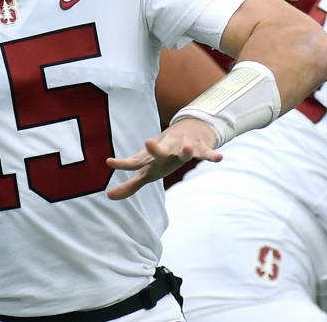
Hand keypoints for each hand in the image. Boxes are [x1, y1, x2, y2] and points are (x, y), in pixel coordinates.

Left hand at [106, 117, 221, 199]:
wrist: (189, 130)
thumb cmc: (162, 154)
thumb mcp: (147, 170)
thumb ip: (130, 185)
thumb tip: (108, 197)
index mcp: (152, 158)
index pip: (134, 161)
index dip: (122, 163)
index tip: (108, 162)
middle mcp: (166, 151)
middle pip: (160, 150)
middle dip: (155, 148)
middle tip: (148, 142)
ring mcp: (183, 148)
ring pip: (184, 150)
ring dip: (186, 151)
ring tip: (188, 150)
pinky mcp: (200, 148)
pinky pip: (207, 153)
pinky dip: (212, 155)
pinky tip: (219, 159)